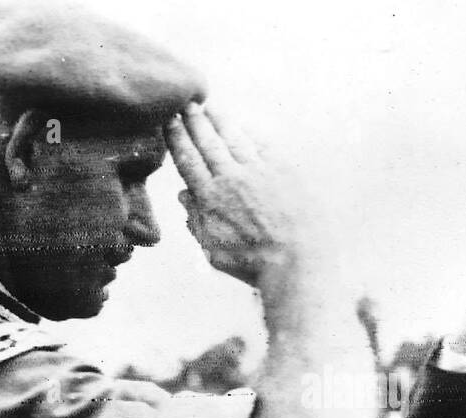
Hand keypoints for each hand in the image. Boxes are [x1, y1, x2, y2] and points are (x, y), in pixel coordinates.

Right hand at [165, 104, 313, 289]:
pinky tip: (245, 124)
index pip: (188, 160)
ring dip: (220, 119)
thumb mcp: (213, 250)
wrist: (295, 264)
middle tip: (187, 104)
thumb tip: (185, 196)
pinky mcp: (283, 169)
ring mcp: (258, 171)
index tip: (170, 122)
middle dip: (195, 120)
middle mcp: (231, 178)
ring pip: (234, 137)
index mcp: (210, 198)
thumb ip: (196, 221)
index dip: (177, 138)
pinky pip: (264, 143)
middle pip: (208, 142)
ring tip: (211, 106)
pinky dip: (251, 131)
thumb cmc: (253, 264)